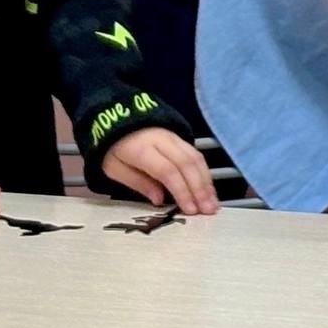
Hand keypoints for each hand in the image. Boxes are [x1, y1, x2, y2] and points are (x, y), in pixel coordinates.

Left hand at [101, 128, 220, 214]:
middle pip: (187, 164)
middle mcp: (162, 141)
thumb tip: (159, 201)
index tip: (190, 210)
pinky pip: (197, 155)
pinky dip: (205, 173)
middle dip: (199, 189)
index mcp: (142, 149)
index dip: (181, 191)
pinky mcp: (180, 137)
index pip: (167, 170)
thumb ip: (138, 183)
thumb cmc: (114, 148)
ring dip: (207, 182)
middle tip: (208, 210)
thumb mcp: (115, 168)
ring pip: (196, 158)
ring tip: (213, 204)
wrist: (117, 116)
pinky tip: (209, 189)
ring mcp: (174, 137)